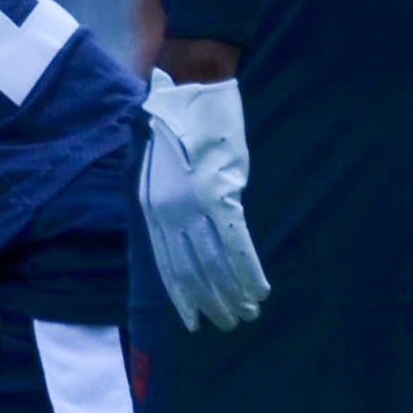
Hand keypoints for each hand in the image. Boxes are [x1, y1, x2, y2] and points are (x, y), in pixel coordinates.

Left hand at [140, 71, 269, 331]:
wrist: (191, 89)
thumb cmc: (179, 124)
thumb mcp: (160, 168)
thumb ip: (168, 201)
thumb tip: (181, 229)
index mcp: (152, 209)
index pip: (167, 265)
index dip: (182, 296)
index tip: (192, 320)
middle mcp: (169, 214)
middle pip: (192, 271)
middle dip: (210, 302)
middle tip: (227, 324)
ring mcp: (194, 206)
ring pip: (215, 264)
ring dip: (232, 294)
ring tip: (246, 314)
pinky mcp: (221, 195)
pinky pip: (236, 243)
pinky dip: (248, 270)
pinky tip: (260, 289)